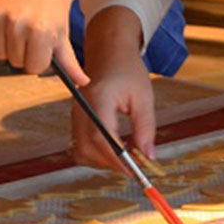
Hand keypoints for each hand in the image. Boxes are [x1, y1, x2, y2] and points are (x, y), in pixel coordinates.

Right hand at [0, 0, 81, 78]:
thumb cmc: (56, 13)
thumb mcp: (64, 38)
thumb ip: (71, 65)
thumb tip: (82, 84)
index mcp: (40, 33)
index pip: (33, 68)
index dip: (40, 61)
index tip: (44, 48)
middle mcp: (18, 24)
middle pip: (15, 62)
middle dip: (25, 54)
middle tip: (33, 37)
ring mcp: (1, 16)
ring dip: (9, 47)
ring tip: (21, 31)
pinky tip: (7, 24)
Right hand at [70, 55, 154, 172]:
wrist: (109, 53)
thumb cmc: (128, 71)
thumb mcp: (144, 97)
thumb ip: (146, 128)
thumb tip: (148, 156)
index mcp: (98, 99)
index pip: (101, 137)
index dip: (116, 158)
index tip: (134, 170)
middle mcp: (81, 109)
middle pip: (87, 148)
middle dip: (110, 163)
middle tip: (134, 166)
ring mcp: (75, 115)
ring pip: (80, 151)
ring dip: (102, 161)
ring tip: (126, 157)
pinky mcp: (75, 120)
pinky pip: (79, 145)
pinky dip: (95, 154)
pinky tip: (114, 150)